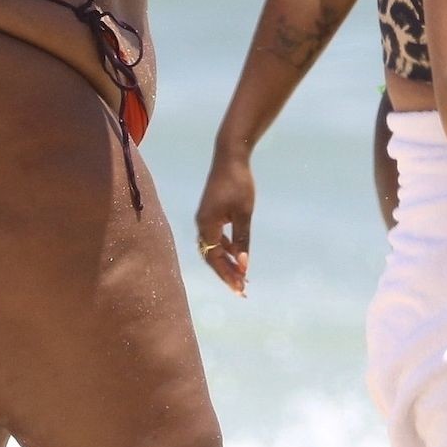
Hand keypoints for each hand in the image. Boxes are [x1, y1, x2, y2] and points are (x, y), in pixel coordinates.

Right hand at [195, 147, 253, 295]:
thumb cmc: (239, 184)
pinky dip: (226, 248)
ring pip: (213, 248)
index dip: (227, 274)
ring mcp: (204, 219)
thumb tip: (244, 265)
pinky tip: (238, 255)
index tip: (240, 289)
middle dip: (226, 273)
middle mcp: (201, 224)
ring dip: (226, 262)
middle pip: (211, 256)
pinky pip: (215, 237)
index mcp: (207, 225)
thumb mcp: (244, 214)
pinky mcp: (210, 213)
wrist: (230, 157)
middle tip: (242, 290)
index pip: (215, 258)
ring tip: (242, 276)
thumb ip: (242, 240)